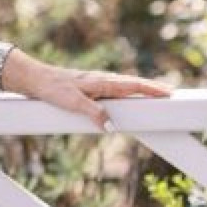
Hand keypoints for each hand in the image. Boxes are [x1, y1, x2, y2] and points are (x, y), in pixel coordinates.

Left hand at [6, 53, 171, 131]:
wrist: (36, 79)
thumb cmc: (53, 89)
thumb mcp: (73, 103)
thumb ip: (93, 113)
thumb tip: (111, 126)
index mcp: (102, 82)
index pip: (133, 85)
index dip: (152, 89)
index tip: (169, 93)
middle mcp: (102, 80)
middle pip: (133, 83)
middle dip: (152, 88)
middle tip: (171, 92)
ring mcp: (97, 82)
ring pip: (124, 84)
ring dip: (141, 88)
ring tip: (156, 93)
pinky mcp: (90, 87)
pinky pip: (115, 88)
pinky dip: (127, 90)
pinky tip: (127, 95)